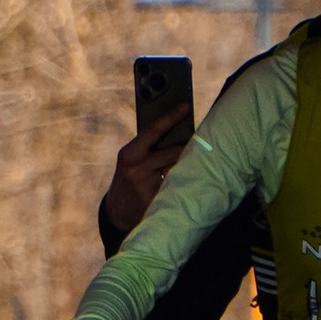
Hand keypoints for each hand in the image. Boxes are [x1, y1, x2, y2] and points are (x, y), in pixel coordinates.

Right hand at [100, 110, 189, 244]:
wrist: (117, 213)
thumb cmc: (128, 181)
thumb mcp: (130, 163)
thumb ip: (147, 150)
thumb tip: (177, 134)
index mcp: (129, 153)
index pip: (154, 130)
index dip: (171, 116)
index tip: (186, 106)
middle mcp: (137, 167)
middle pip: (174, 151)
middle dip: (188, 149)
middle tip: (203, 143)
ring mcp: (146, 184)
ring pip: (178, 168)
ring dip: (189, 166)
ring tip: (200, 164)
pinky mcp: (155, 199)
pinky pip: (178, 185)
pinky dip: (185, 183)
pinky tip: (190, 184)